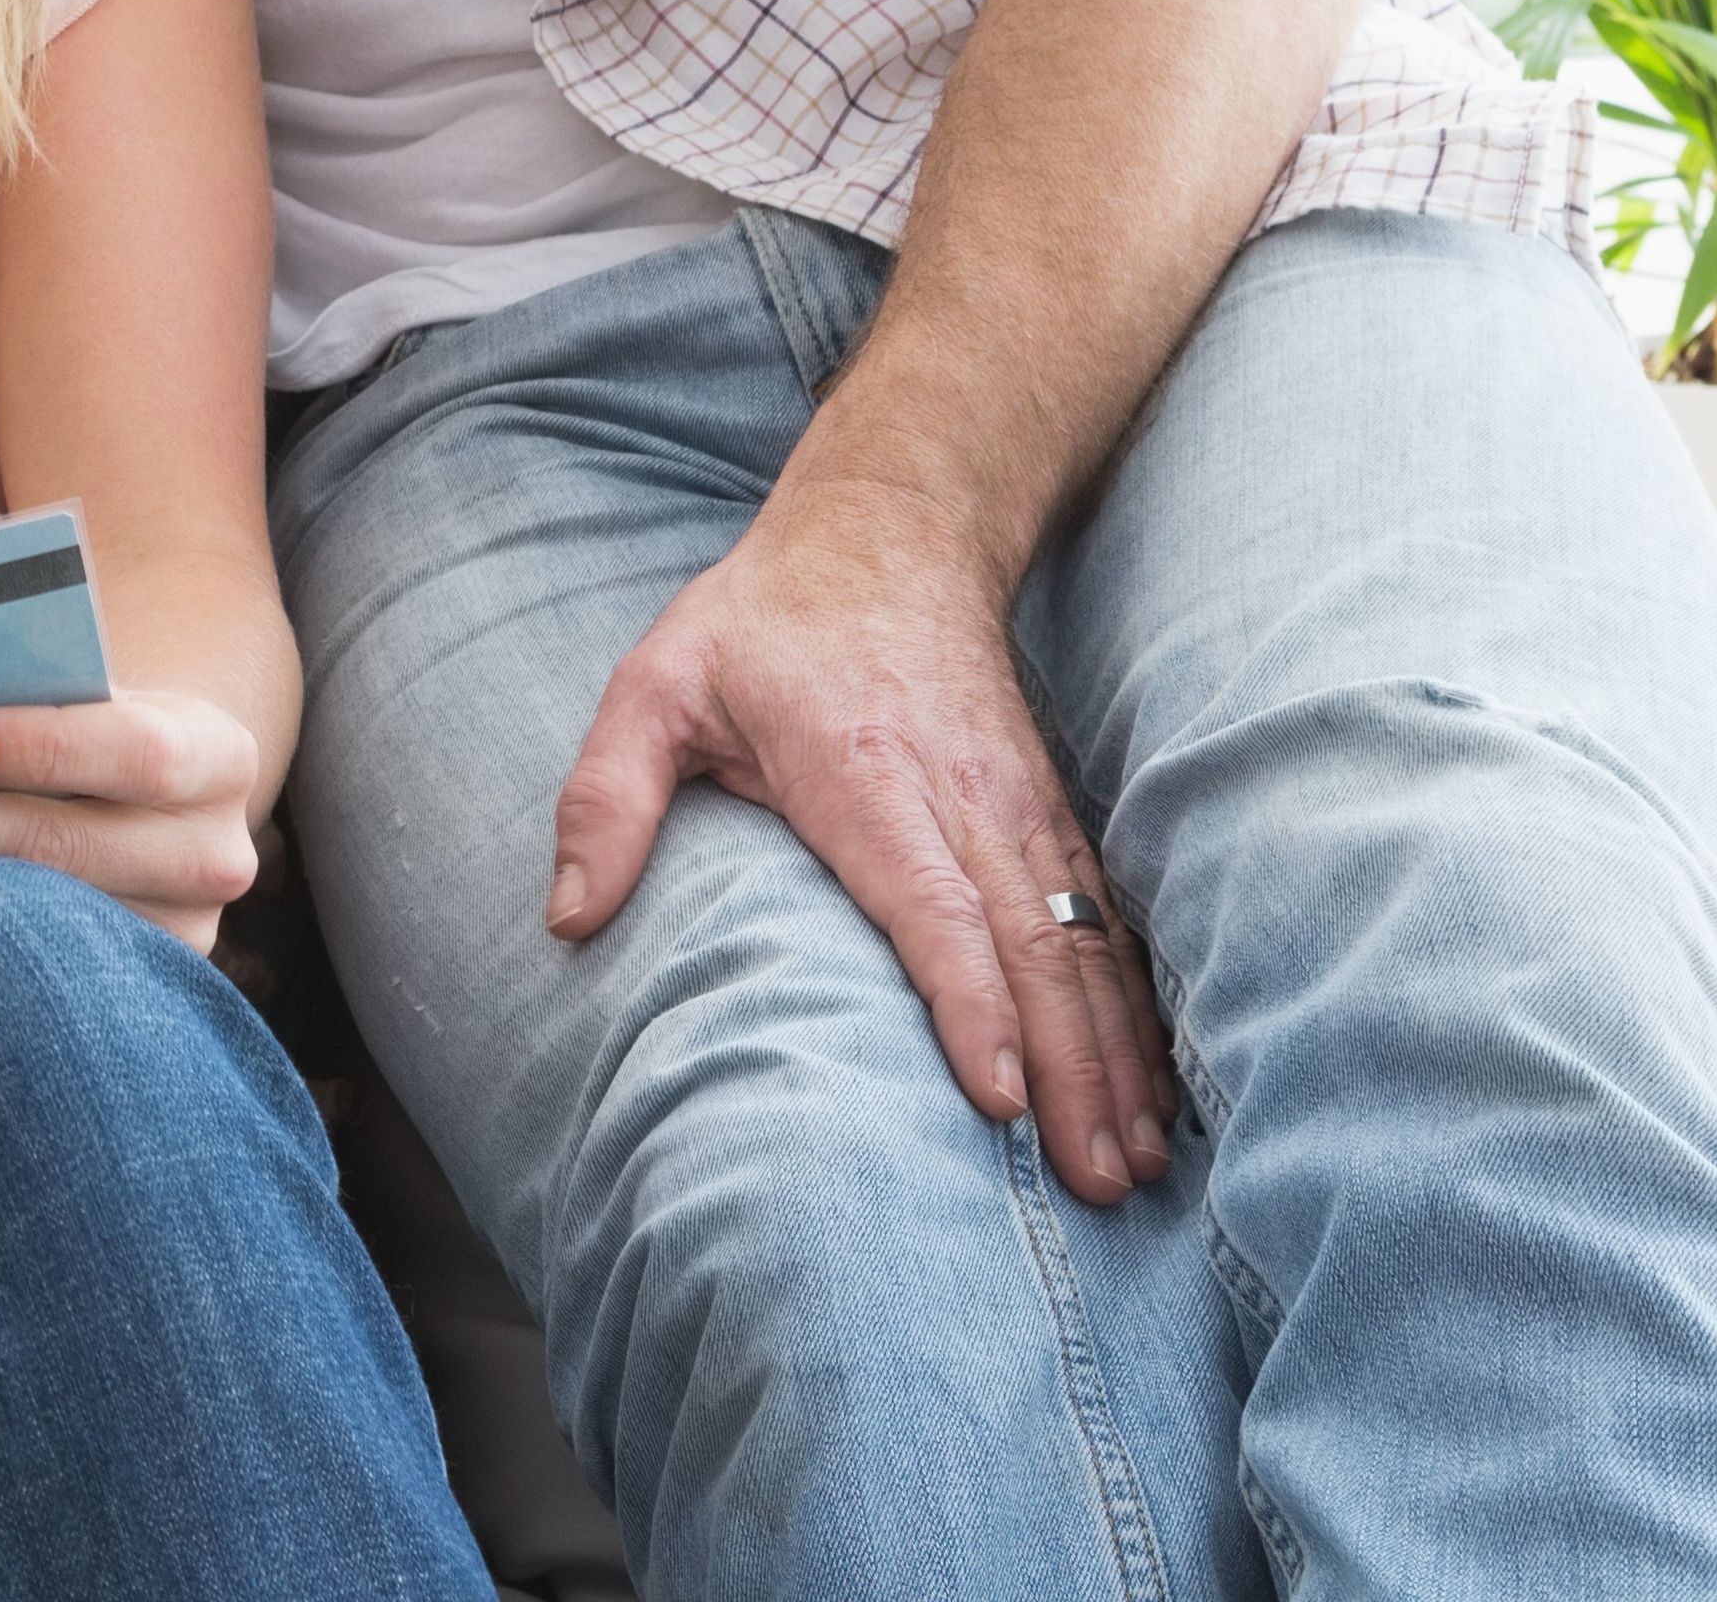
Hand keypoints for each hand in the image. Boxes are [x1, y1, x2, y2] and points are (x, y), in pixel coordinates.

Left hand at [0, 691, 261, 951]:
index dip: (44, 746)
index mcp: (217, 756)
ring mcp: (174, 940)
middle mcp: (211, 858)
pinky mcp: (123, 993)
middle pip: (68, 849)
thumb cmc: (89, 728)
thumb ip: (9, 682)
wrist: (141, 805)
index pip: (140, 752)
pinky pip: (15, 974)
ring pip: (32, 924)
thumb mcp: (81, 695)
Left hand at [547, 474, 1177, 1205]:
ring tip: (1131, 1166)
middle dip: (1069, 1071)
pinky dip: (1132, 1010)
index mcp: (866, 774)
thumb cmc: (760, 625)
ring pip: (1082, 944)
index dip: (971, 1003)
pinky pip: (1102, 922)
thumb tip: (566, 919)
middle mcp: (963, 798)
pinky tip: (1150, 1093)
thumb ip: (608, 798)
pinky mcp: (1048, 814)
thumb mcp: (655, 685)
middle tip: (1093, 1186)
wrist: (889, 530)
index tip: (1000, 1100)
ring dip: (1115, 1057)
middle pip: (1032, 946)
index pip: (932, 903)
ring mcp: (1019, 806)